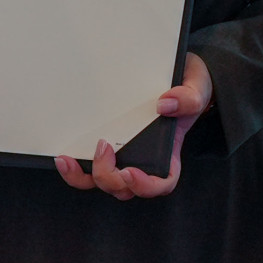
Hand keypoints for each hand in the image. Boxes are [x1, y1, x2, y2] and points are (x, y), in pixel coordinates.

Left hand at [55, 51, 212, 199]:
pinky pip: (91, 169)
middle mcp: (146, 160)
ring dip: (84, 178)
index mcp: (170, 154)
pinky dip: (76, 170)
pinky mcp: (108, 148)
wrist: (179, 75)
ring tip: (69, 160)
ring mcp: (125, 156)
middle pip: (126, 188)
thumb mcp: (198, 88)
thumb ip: (189, 98)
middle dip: (110, 177)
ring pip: (104, 183)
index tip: (131, 172)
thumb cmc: (189, 87)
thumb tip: (164, 104)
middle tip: (104, 147)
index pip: (162, 183)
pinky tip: (64, 157)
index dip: (145, 186)